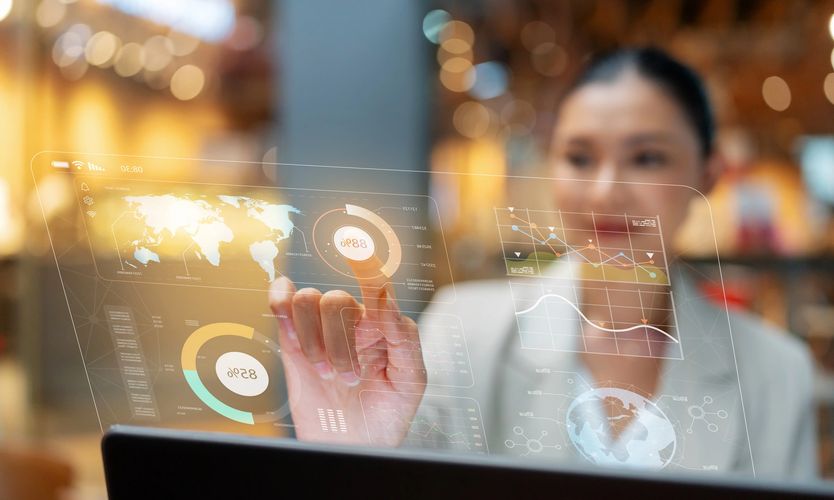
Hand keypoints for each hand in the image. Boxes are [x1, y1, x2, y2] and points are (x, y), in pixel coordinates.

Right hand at [268, 269, 425, 445]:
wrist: (354, 447)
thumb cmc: (388, 413)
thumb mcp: (411, 379)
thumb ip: (404, 337)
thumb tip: (388, 299)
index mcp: (382, 323)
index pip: (375, 284)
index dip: (366, 264)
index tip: (358, 250)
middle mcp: (351, 320)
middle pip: (336, 300)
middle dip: (339, 343)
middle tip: (347, 379)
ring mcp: (319, 329)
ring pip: (307, 300)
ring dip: (314, 340)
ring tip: (325, 373)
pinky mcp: (293, 342)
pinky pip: (281, 305)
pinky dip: (280, 301)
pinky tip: (289, 320)